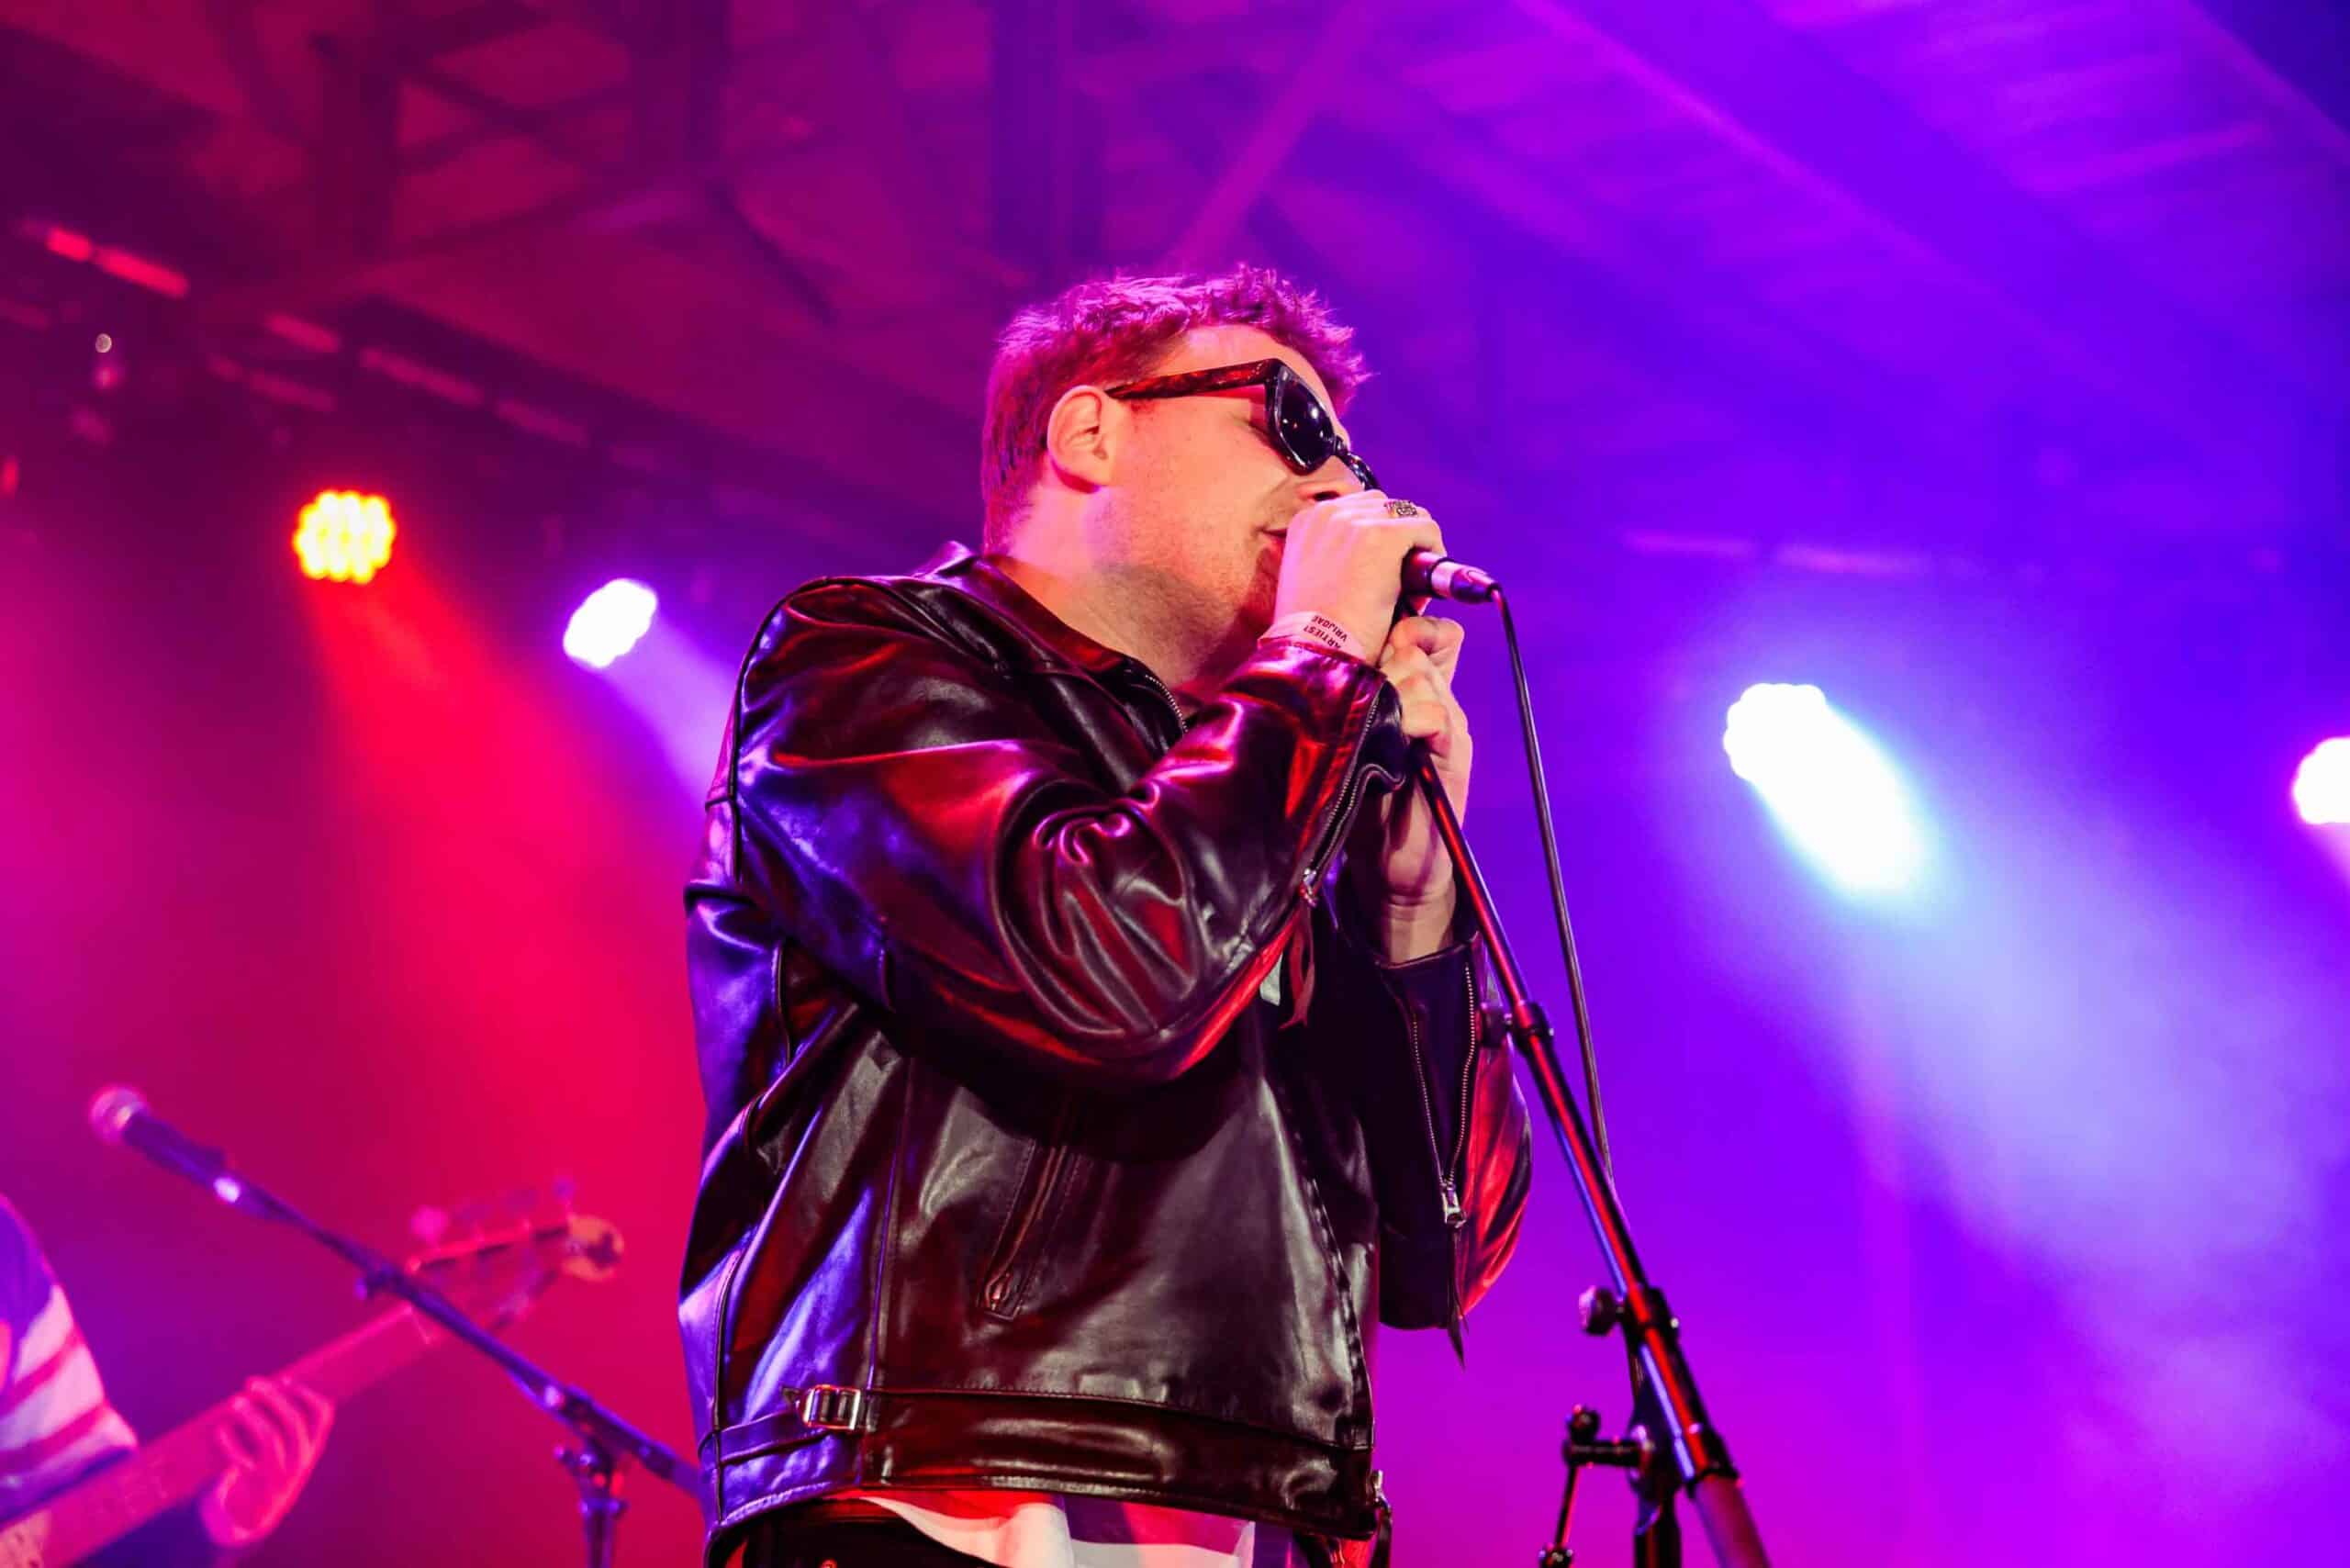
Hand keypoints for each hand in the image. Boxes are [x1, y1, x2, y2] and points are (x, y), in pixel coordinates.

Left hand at [200, 1377, 334, 1548]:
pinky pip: (241, 1458)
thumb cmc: (267, 1470)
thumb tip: (267, 1387)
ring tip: (236, 1403)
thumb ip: (284, 1425)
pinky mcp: (254, 1485)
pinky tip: (220, 1430)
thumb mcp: (286, 1451)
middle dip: (272, 1396)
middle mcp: (300, 1461)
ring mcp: (279, 1475)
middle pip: (292, 1420)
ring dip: (251, 1415)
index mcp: (312, 1448)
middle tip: (251, 1384)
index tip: (284, 1379)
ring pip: (269, 1437)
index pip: (322, 1414)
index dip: (305, 1393)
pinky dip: (229, 1441)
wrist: (252, 1515)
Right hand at [1273, 491, 1444, 659]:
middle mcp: (1328, 513)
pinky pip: (1425, 529)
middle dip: (1398, 540)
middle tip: (1400, 582)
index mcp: (1308, 521)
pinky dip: (1432, 553)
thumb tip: (1374, 559)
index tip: (1383, 572)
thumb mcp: (1311, 583)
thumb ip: (1333, 559)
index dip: (1379, 539)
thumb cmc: (1316, 632)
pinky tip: (1423, 585)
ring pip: (1409, 515)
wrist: (1317, 651)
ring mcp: (1355, 521)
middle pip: (1385, 507)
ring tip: (1411, 585)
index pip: (1360, 510)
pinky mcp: (1382, 535)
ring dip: (1415, 547)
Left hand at [1348, 614, 1471, 958]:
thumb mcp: (1350, 741)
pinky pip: (1437, 713)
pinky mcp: (1455, 755)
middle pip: (1412, 642)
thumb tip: (1326, 654)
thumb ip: (1353, 700)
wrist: (1390, 871)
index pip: (1423, 631)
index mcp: (1416, 693)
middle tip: (1358, 695)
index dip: (1397, 625)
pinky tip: (1392, 738)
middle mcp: (1438, 701)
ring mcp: (1450, 726)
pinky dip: (1411, 719)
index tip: (1362, 644)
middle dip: (1377, 657)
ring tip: (1369, 726)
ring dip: (1388, 690)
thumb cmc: (1363, 805)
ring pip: (1420, 673)